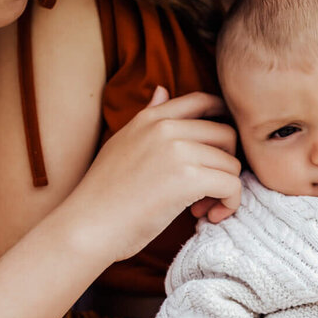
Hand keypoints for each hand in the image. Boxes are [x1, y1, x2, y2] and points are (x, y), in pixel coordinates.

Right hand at [63, 87, 240, 261]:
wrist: (85, 227)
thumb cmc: (104, 195)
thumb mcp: (122, 143)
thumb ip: (147, 117)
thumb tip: (162, 89)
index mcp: (151, 118)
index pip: (203, 101)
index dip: (224, 120)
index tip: (223, 148)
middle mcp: (166, 128)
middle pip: (226, 135)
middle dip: (225, 164)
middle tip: (207, 192)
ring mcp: (178, 151)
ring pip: (232, 164)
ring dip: (225, 190)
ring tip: (201, 209)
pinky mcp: (188, 179)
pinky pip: (232, 185)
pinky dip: (229, 204)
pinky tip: (207, 217)